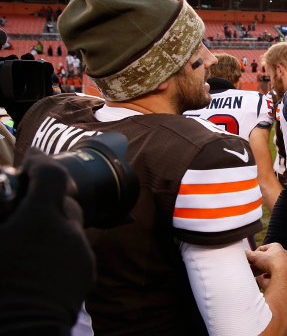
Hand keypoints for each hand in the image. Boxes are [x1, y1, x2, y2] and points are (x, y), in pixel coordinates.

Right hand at [0, 148, 94, 330]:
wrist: (26, 332)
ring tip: (31, 235)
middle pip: (65, 199)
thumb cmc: (0, 289)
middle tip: (26, 198)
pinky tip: (42, 257)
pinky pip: (75, 248)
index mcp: (40, 220)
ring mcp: (81, 252)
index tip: (32, 158)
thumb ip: (3, 213)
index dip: (40, 161)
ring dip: (54, 222)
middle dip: (47, 195)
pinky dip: (61, 245)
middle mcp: (68, 231)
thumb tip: (8, 209)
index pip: (52, 175)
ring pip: (71, 225)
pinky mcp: (87, 271)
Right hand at [246, 243, 286, 277]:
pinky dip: (268, 274)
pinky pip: (275, 272)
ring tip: (254, 273)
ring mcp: (283, 262)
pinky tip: (264, 276)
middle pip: (265, 258)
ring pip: (269, 265)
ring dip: (261, 269)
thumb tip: (243, 250)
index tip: (250, 259)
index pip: (261, 248)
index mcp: (275, 246)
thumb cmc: (271, 262)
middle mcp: (280, 253)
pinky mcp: (284, 271)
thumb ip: (249, 254)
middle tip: (250, 267)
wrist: (283, 274)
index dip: (254, 254)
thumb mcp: (256, 257)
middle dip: (256, 263)